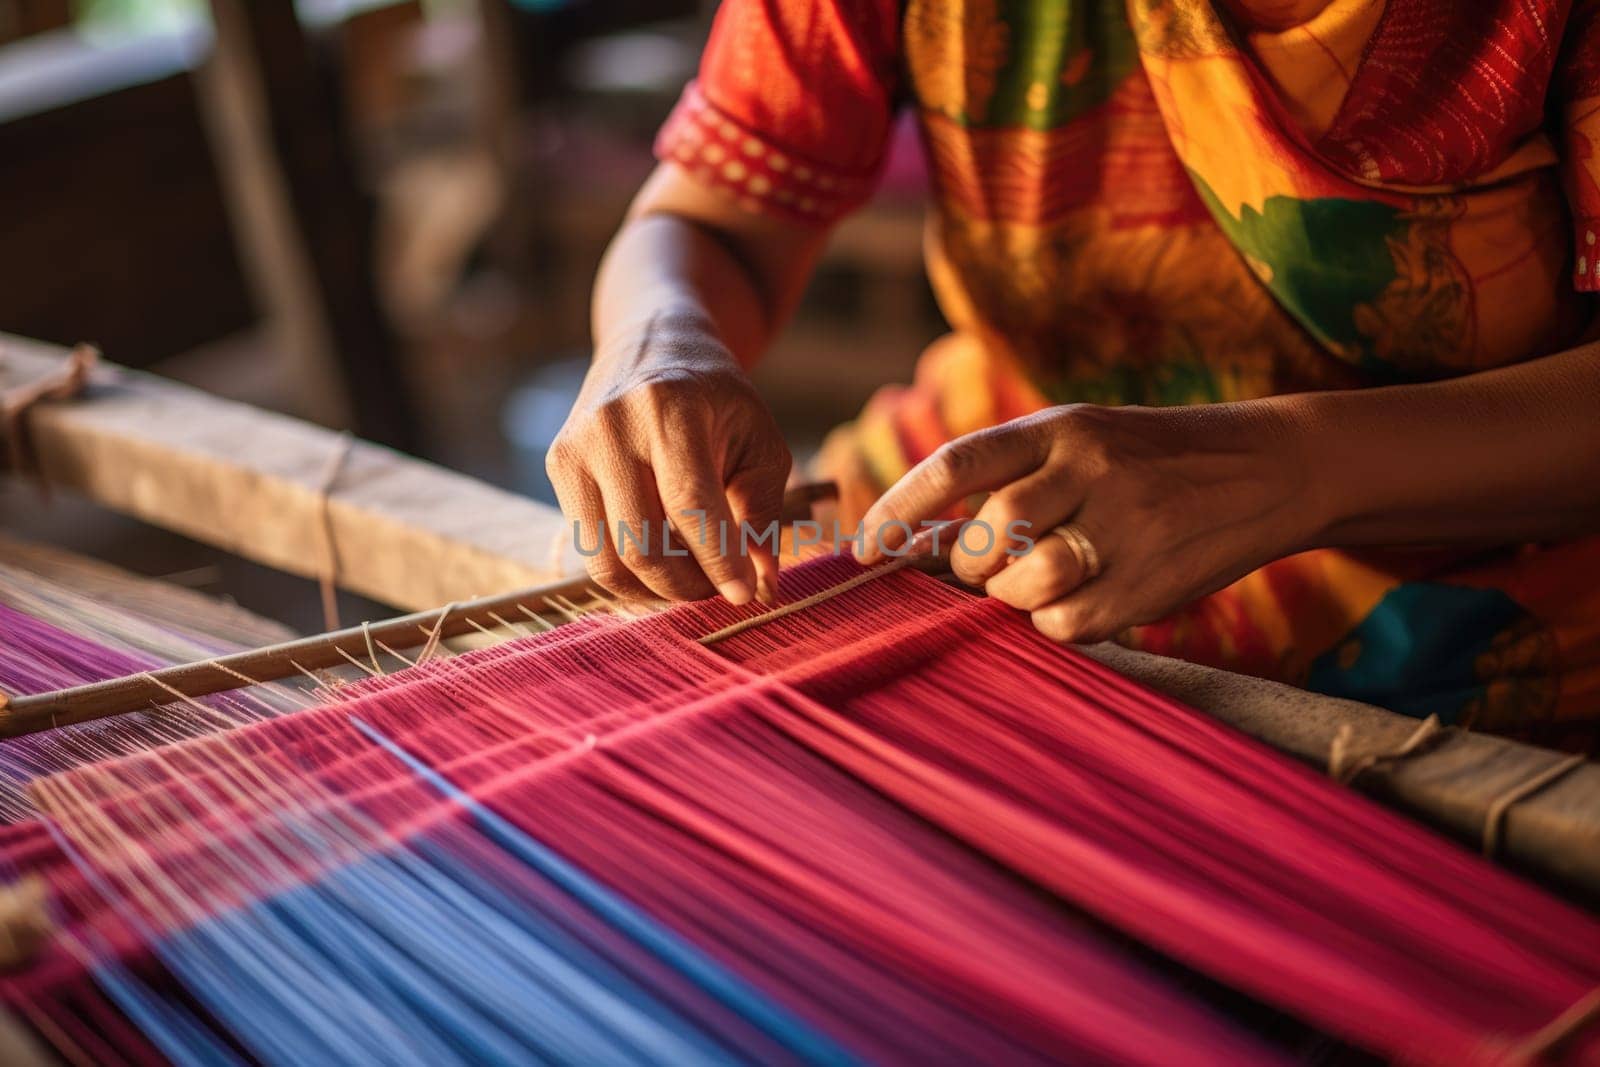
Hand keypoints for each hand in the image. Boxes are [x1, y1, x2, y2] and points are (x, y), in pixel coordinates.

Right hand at [548, 310, 790, 604]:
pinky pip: (590, 548)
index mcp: (670, 409)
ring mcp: (575, 447)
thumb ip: (764, 510)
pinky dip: (629, 572)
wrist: (652, 344)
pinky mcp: (558, 466)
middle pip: (642, 544)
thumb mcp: (759, 439)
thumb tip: (764, 586)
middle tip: (718, 589)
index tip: (744, 595)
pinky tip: (662, 561)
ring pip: (607, 559)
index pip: (690, 504)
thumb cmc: (716, 398)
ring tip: (691, 579)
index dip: (719, 560)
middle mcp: (612, 426)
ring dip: (655, 588)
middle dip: (686, 584)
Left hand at [855, 402, 1311, 641]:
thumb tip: (919, 546)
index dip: (899, 509)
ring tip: (1035, 580)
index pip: (957, 466)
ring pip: (1025, 582)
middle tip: (985, 567)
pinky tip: (1080, 598)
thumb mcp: (1083, 438)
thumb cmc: (1149, 459)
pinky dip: (1056, 622)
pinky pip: (1069, 623)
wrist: (1269, 467)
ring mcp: (1125, 525)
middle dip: (971, 564)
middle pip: (988, 533)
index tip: (862, 547)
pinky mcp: (1153, 581)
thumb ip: (1011, 479)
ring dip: (1012, 595)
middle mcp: (1091, 468)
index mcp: (1060, 426)